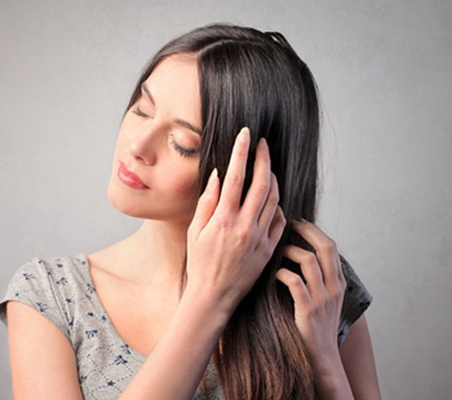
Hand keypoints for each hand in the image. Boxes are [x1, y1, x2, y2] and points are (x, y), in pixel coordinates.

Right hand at [185, 127, 286, 314]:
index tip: (245, 134)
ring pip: (274, 199)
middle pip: (261, 183)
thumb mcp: (194, 231)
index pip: (235, 176)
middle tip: (263, 143)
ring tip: (267, 166)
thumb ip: (207, 201)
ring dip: (272, 178)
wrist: (213, 296)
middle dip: (263, 158)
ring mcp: (260, 238)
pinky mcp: (269, 249)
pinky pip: (279, 220)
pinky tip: (271, 198)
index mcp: (223, 219)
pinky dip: (277, 205)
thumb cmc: (199, 263)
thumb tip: (218, 174)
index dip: (241, 152)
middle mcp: (244, 226)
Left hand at [275, 219, 346, 367]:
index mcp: (338, 282)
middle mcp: (334, 287)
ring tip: (279, 250)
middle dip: (307, 231)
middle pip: (325, 247)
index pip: (331, 247)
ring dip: (291, 251)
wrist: (322, 356)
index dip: (315, 231)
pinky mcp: (308, 309)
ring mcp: (322, 298)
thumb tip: (301, 255)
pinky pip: (295, 282)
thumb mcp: (325, 299)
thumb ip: (318, 278)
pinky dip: (283, 273)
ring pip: (309, 261)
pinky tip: (275, 274)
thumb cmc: (316, 325)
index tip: (299, 222)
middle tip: (290, 223)